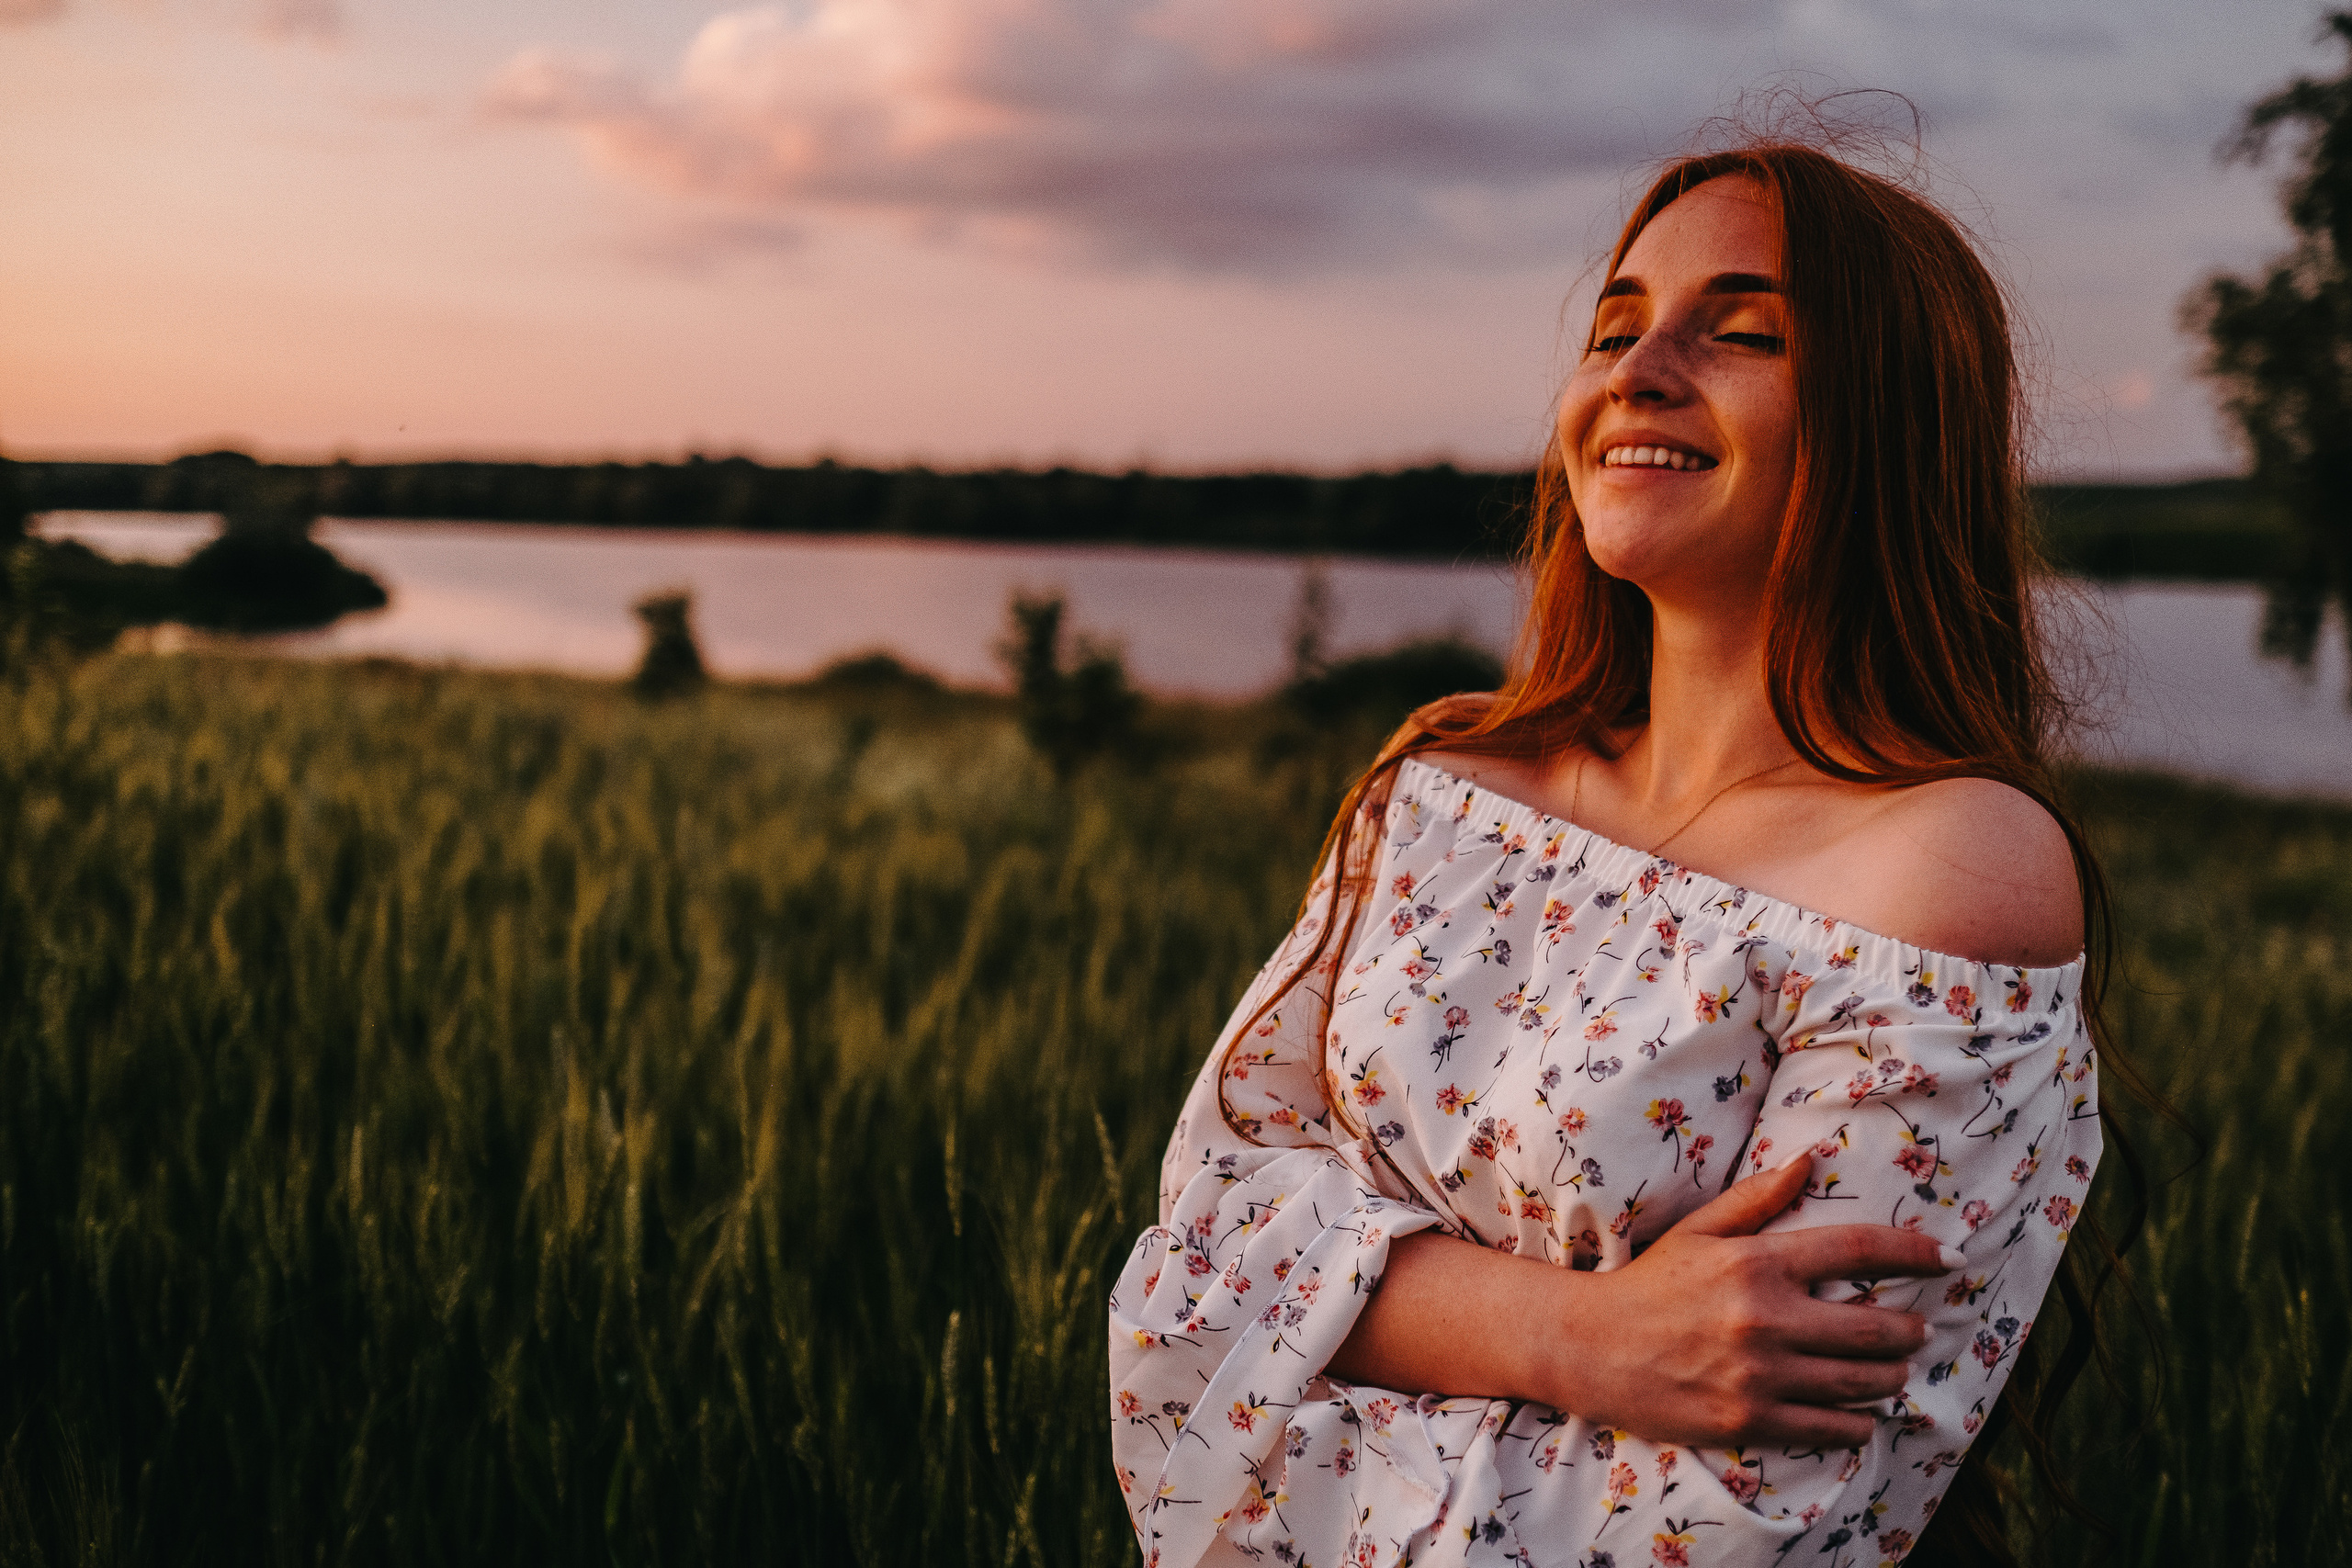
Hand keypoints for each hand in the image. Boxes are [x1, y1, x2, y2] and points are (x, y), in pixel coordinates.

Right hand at [1542, 1152, 1957, 1448]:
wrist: (1590, 1348)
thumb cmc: (1647, 1284)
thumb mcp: (1697, 1230)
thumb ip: (1757, 1198)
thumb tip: (1811, 1160)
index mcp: (1757, 1263)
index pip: (1857, 1250)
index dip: (1913, 1252)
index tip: (1947, 1258)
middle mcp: (1766, 1317)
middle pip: (1875, 1327)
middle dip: (1911, 1328)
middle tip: (1919, 1327)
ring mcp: (1761, 1374)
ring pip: (1862, 1382)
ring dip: (1892, 1376)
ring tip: (1895, 1369)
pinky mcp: (1751, 1420)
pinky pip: (1832, 1427)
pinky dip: (1859, 1423)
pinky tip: (1862, 1415)